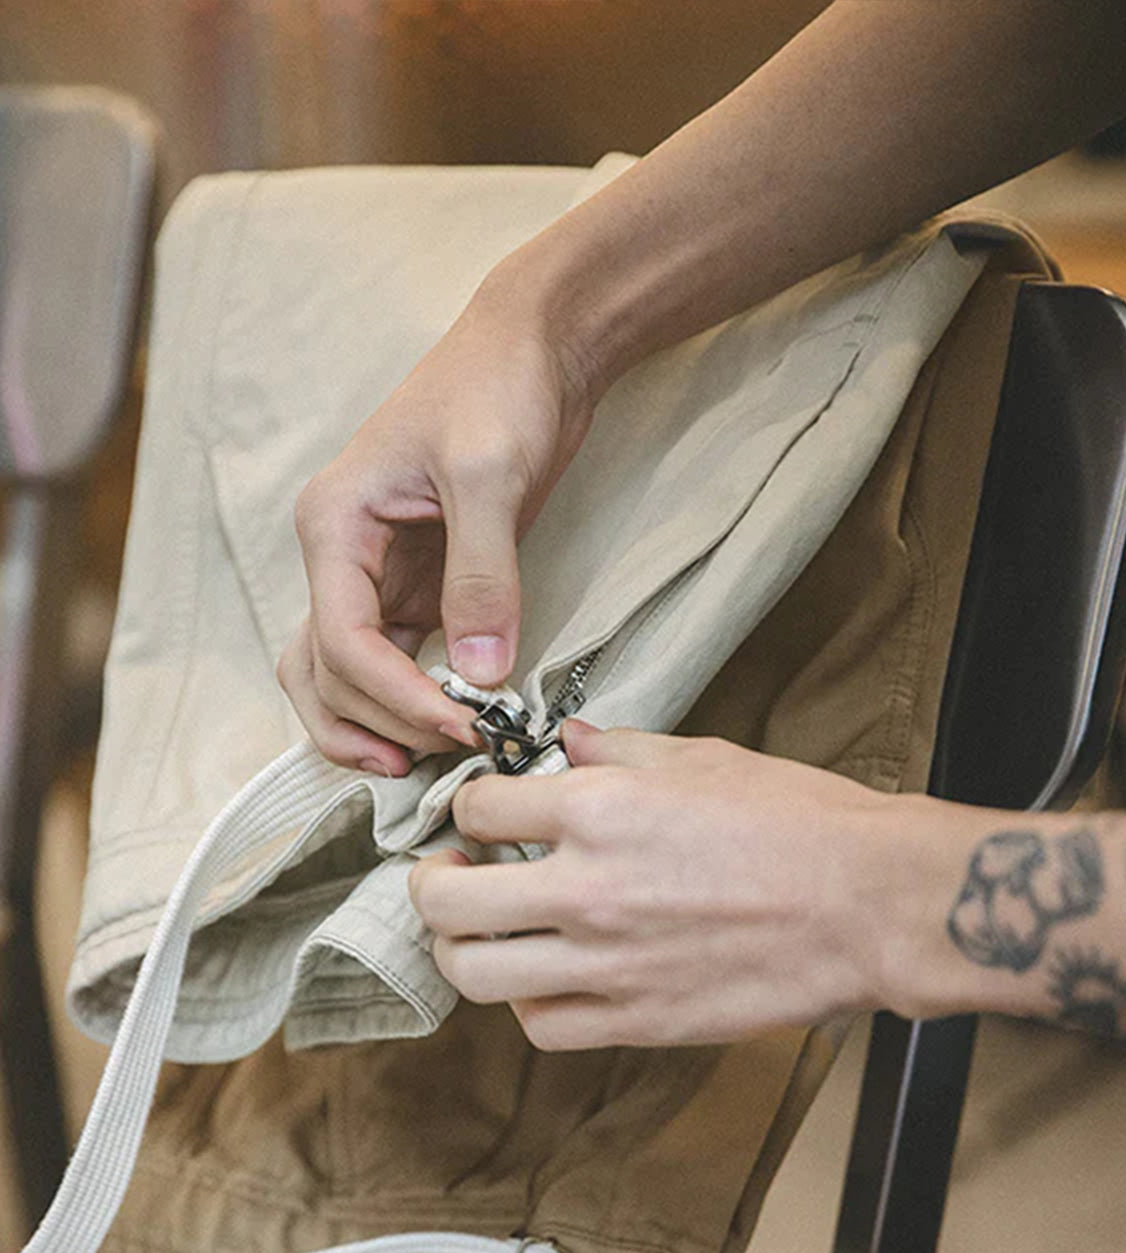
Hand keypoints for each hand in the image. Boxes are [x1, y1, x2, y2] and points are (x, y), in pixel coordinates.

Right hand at [278, 276, 596, 775]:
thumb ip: (482, 576)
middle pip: (324, 672)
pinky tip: (444, 729)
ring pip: (339, 677)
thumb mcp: (491, 474)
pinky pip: (388, 661)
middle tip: (455, 751)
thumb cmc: (500, 388)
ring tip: (430, 763)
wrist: (534, 348)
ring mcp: (372, 575)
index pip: (341, 640)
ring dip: (373, 726)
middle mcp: (338, 555)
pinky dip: (405, 702)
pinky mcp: (413, 586)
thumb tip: (481, 677)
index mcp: (334, 524)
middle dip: (382, 721)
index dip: (395, 697)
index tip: (461, 727)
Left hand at [409, 722, 914, 1049]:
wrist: (869, 904)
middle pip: (447, 900)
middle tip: (448, 873)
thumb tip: (569, 741)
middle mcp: (586, 889)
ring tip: (481, 932)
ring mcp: (607, 964)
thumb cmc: (801, 823)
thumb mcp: (705, 758)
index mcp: (598, 810)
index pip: (478, 807)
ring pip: (475, 974)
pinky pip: (541, 1026)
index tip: (484, 813)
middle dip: (431, 882)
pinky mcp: (638, 1020)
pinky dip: (527, 1003)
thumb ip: (620, 750)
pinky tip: (546, 977)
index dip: (471, 805)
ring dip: (462, 949)